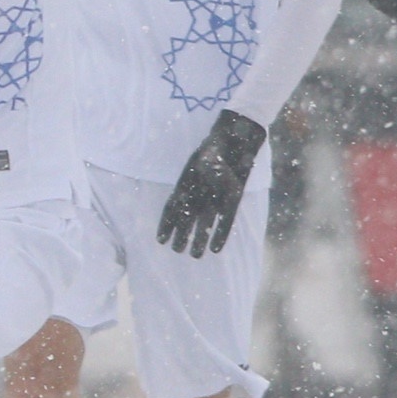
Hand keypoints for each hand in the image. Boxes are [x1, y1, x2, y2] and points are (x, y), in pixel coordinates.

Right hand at [157, 110, 265, 257]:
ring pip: (205, 223)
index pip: (173, 207)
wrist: (236, 141)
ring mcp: (215, 198)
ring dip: (200, 239)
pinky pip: (226, 221)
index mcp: (187, 183)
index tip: (160, 240)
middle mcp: (200, 194)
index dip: (166, 224)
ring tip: (195, 255)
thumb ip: (209, 163)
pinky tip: (216, 248)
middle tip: (177, 250)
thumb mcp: (212, 152)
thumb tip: (209, 168)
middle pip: (187, 219)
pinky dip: (221, 234)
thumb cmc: (220, 146)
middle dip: (181, 235)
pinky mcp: (232, 200)